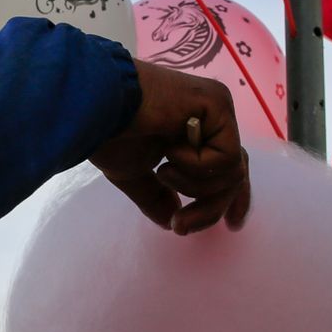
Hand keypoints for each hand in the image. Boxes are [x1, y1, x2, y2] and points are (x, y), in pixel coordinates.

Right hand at [90, 60, 251, 234]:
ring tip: (162, 172)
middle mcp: (212, 116)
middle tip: (180, 226)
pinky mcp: (218, 104)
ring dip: (194, 186)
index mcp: (196, 130)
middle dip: (211, 208)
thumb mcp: (134, 173)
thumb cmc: (109, 133)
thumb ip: (157, 196)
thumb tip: (169, 220)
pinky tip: (169, 152)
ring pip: (232, 171)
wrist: (97, 107)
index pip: (229, 165)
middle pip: (234, 173)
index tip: (232, 226)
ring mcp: (218, 108)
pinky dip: (196, 166)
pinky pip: (225, 157)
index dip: (234, 198)